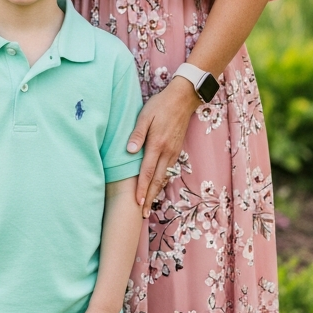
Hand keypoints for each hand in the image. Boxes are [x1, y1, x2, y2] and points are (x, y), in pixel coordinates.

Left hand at [126, 78, 198, 216]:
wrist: (183, 99)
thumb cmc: (161, 105)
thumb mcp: (145, 115)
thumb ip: (137, 134)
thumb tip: (129, 152)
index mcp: (157, 144)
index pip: (147, 171)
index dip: (141, 188)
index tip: (136, 203)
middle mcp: (167, 152)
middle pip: (156, 180)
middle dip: (149, 198)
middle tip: (142, 214)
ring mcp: (173, 152)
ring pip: (163, 177)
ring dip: (155, 192)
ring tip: (148, 205)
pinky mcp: (176, 150)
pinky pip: (167, 170)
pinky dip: (161, 181)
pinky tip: (157, 186)